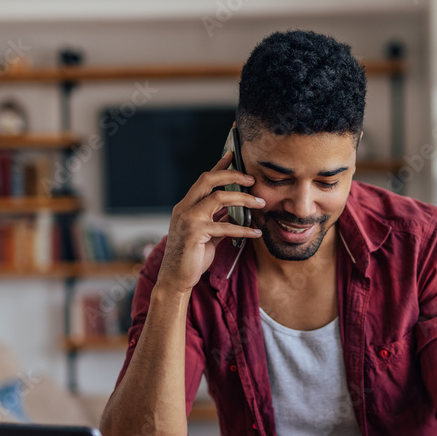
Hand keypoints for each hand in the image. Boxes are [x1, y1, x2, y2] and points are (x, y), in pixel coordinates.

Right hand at [157, 151, 263, 295]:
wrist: (176, 279)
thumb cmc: (191, 258)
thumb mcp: (206, 235)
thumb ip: (217, 221)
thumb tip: (235, 214)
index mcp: (186, 206)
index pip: (204, 180)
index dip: (219, 166)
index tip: (233, 155)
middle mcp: (185, 208)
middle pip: (209, 180)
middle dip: (232, 175)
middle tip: (252, 179)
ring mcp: (189, 219)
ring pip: (219, 198)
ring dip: (243, 199)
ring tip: (260, 203)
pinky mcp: (195, 233)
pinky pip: (226, 226)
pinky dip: (244, 229)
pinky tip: (256, 232)